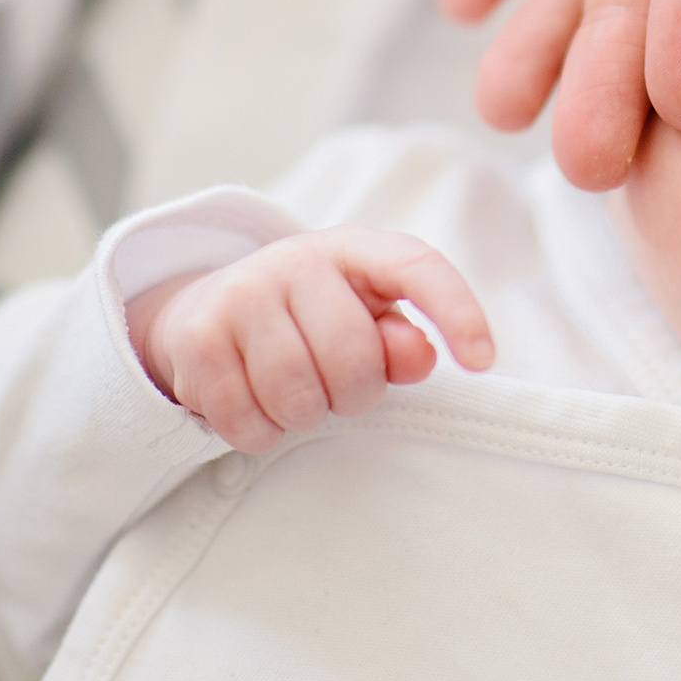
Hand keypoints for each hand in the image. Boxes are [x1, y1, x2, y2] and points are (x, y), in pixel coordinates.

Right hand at [126, 228, 494, 453]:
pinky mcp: (197, 337)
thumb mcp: (363, 318)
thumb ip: (400, 340)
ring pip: (298, 396)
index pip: (417, 267)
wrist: (206, 307)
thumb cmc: (310, 319)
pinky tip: (256, 403)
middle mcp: (296, 258)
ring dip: (304, 416)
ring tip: (296, 393)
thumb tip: (420, 355)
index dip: (456, 311)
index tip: (483, 360)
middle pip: (353, 360)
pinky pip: (249, 420)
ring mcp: (241, 293)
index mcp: (354, 248)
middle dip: (352, 394)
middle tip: (336, 387)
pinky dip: (260, 432)